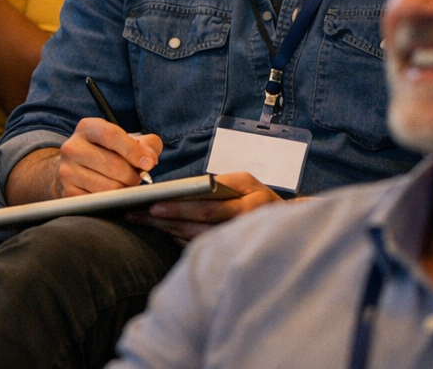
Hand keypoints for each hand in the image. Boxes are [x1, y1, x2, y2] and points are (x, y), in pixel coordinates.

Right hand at [53, 117, 162, 197]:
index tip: (149, 163)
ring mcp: (67, 170)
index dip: (133, 150)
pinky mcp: (68, 192)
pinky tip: (112, 194)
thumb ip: (146, 144)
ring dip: (124, 190)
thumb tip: (150, 159)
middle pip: (113, 165)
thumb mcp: (125, 141)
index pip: (111, 135)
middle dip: (133, 175)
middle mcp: (72, 147)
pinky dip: (112, 201)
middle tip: (137, 178)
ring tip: (125, 186)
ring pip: (109, 187)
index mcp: (87, 128)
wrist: (74, 168)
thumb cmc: (107, 152)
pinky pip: (100, 202)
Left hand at [124, 171, 282, 240]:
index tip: (154, 206)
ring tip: (145, 222)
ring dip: (171, 231)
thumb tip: (179, 191)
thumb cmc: (258, 198)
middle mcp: (248, 214)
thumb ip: (217, 186)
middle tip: (141, 215)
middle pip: (202, 222)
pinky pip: (206, 246)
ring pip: (202, 237)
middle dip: (169, 219)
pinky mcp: (239, 249)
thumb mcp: (243, 184)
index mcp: (247, 191)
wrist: (291, 223)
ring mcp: (244, 234)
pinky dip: (184, 240)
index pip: (208, 203)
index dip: (179, 207)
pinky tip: (166, 233)